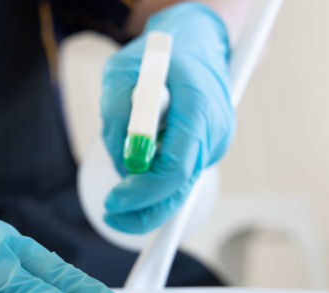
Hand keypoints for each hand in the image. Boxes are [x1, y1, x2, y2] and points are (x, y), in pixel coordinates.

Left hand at [101, 2, 235, 233]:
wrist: (198, 40)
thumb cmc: (160, 54)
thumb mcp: (122, 70)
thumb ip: (117, 113)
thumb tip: (122, 163)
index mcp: (198, 107)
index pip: (175, 168)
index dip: (143, 192)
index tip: (114, 201)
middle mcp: (215, 131)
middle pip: (180, 189)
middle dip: (144, 209)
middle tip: (111, 214)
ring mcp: (217, 143)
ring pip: (177, 184)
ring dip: (147, 184)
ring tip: (127, 150)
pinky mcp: (210, 149)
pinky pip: (180, 173)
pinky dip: (157, 174)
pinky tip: (146, 150)